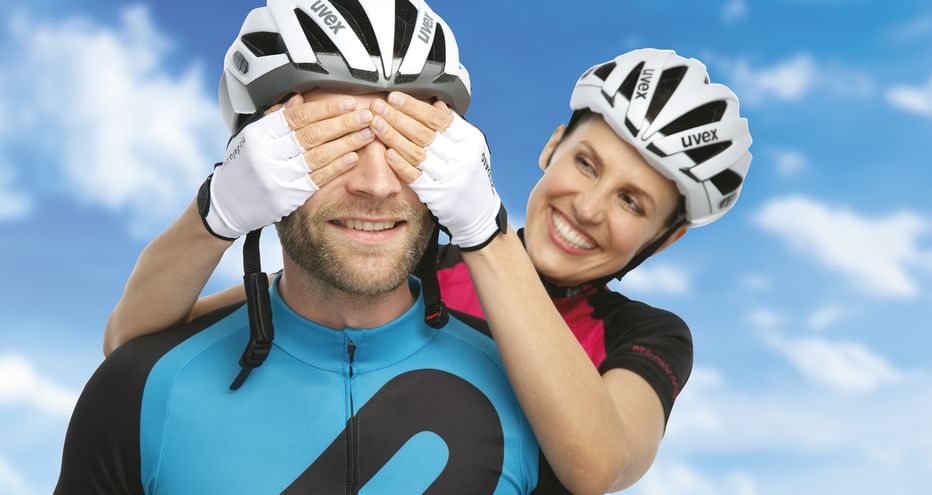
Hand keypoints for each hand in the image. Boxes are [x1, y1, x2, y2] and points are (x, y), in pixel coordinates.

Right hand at [200, 94, 374, 238]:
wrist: (227, 202)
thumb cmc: (242, 166)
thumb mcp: (252, 136)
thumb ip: (276, 118)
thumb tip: (300, 100)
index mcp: (260, 134)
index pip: (298, 116)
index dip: (326, 108)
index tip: (347, 102)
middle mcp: (268, 154)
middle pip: (313, 134)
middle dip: (343, 123)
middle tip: (366, 115)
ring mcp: (279, 176)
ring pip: (319, 155)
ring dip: (347, 142)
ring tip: (367, 133)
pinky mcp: (289, 196)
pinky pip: (318, 178)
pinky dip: (337, 166)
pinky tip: (353, 156)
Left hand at [370, 92, 505, 248]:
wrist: (479, 212)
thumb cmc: (472, 174)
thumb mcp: (472, 146)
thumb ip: (453, 126)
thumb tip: (435, 104)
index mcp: (470, 140)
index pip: (439, 119)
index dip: (415, 107)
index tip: (395, 97)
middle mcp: (461, 158)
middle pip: (424, 134)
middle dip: (398, 118)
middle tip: (378, 106)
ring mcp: (448, 177)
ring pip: (416, 153)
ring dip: (393, 137)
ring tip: (376, 124)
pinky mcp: (436, 195)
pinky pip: (414, 176)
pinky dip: (400, 164)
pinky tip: (386, 152)